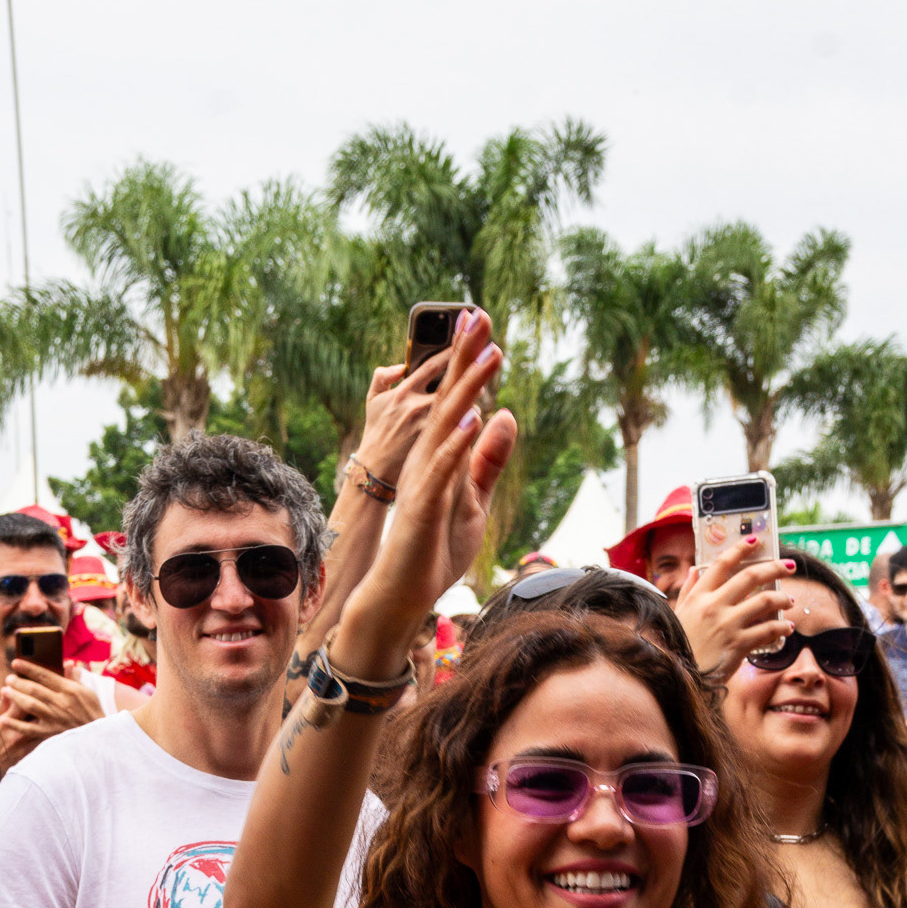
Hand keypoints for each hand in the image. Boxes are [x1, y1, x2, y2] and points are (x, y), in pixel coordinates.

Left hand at [0, 660, 103, 764]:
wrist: (99, 737)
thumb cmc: (92, 713)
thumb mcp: (88, 693)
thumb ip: (75, 679)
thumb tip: (69, 664)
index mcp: (70, 690)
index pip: (45, 675)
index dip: (28, 668)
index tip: (15, 663)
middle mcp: (61, 703)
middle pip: (34, 689)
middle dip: (18, 682)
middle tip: (8, 678)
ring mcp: (55, 718)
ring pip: (30, 705)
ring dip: (16, 697)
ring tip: (5, 691)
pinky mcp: (51, 733)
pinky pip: (30, 729)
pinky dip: (17, 725)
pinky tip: (5, 719)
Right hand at [338, 309, 515, 665]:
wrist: (401, 594)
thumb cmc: (432, 551)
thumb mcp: (473, 500)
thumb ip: (488, 461)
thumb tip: (505, 416)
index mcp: (439, 458)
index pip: (456, 402)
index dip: (468, 363)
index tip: (480, 321)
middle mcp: (427, 462)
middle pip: (448, 402)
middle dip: (464, 358)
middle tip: (479, 314)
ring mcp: (422, 484)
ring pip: (446, 428)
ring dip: (468, 390)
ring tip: (488, 353)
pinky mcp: (422, 510)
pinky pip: (440, 472)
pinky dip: (456, 446)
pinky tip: (472, 420)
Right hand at [672, 540, 791, 678]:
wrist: (679, 677)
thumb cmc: (679, 645)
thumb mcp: (679, 615)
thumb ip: (689, 591)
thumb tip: (693, 571)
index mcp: (699, 596)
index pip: (722, 564)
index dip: (740, 549)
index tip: (755, 541)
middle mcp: (713, 606)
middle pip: (751, 576)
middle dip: (775, 568)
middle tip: (789, 566)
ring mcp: (727, 625)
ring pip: (765, 601)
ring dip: (782, 599)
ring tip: (789, 601)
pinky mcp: (738, 644)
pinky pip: (767, 630)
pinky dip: (781, 628)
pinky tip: (786, 628)